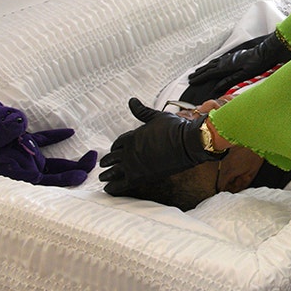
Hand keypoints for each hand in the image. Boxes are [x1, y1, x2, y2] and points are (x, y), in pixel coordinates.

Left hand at [99, 97, 223, 195]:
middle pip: (112, 158)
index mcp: (132, 137)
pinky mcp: (139, 177)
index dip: (115, 147)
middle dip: (107, 161)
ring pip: (113, 172)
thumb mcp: (157, 117)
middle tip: (103, 164)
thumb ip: (142, 111)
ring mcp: (133, 165)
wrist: (188, 143)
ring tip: (102, 177)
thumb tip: (132, 101)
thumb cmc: (175, 129)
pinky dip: (112, 188)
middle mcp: (128, 151)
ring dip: (106, 175)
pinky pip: (120, 185)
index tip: (114, 150)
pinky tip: (108, 189)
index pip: (117, 143)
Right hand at [187, 32, 290, 96]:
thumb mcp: (244, 75)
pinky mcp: (234, 56)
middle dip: (199, 73)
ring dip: (204, 68)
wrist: (266, 52)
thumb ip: (229, 81)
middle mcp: (226, 61)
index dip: (200, 78)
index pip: (210, 73)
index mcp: (227, 67)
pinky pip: (218, 60)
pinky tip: (212, 64)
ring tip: (197, 71)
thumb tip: (216, 88)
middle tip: (190, 78)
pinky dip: (212, 63)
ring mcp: (229, 57)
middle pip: (209, 68)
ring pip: (213, 63)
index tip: (192, 81)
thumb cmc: (257, 65)